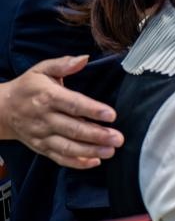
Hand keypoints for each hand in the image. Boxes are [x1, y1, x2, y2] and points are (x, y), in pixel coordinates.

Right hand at [0, 56, 124, 168]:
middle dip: (97, 135)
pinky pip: (59, 157)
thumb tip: (84, 58)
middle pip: (73, 129)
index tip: (111, 115)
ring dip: (90, 151)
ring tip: (110, 151)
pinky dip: (76, 162)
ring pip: (67, 146)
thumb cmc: (27, 87)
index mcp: (48, 97)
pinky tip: (94, 162)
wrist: (2, 110)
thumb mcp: (41, 69)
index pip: (73, 104)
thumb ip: (63, 64)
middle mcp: (45, 119)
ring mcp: (42, 136)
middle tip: (118, 138)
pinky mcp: (41, 148)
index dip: (92, 110)